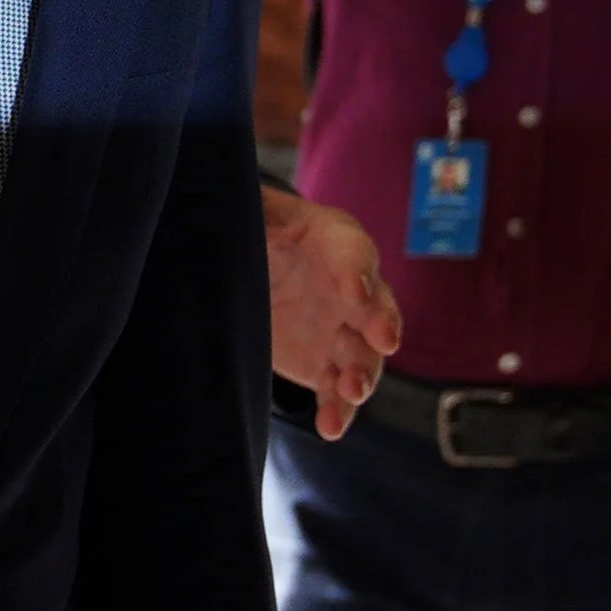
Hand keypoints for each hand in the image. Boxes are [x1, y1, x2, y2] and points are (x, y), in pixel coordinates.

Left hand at [265, 186, 400, 439]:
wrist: (269, 269)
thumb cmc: (269, 230)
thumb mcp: (260, 212)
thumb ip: (255, 204)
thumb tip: (228, 182)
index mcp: (336, 242)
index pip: (353, 254)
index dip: (356, 274)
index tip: (355, 294)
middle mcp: (352, 290)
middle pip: (376, 309)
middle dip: (380, 324)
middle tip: (382, 340)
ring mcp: (343, 332)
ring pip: (365, 357)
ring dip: (363, 375)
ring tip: (351, 391)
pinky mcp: (326, 366)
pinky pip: (338, 392)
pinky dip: (337, 411)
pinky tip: (330, 428)